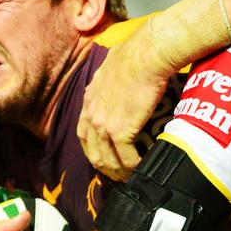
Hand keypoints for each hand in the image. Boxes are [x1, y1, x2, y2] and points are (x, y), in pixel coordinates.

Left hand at [78, 18, 172, 180]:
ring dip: (118, 171)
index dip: (93, 148)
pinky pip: (125, 157)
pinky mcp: (121, 130)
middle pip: (91, 150)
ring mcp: (104, 124)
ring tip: (130, 177)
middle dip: (104, 166)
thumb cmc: (136, 54)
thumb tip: (119, 73)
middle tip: (118, 174)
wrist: (146, 55)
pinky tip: (141, 168)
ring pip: (106, 158)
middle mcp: (92, 113)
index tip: (104, 156)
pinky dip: (133, 166)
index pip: (84, 131)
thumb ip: (110, 77)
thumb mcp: (113, 65)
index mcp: (90, 98)